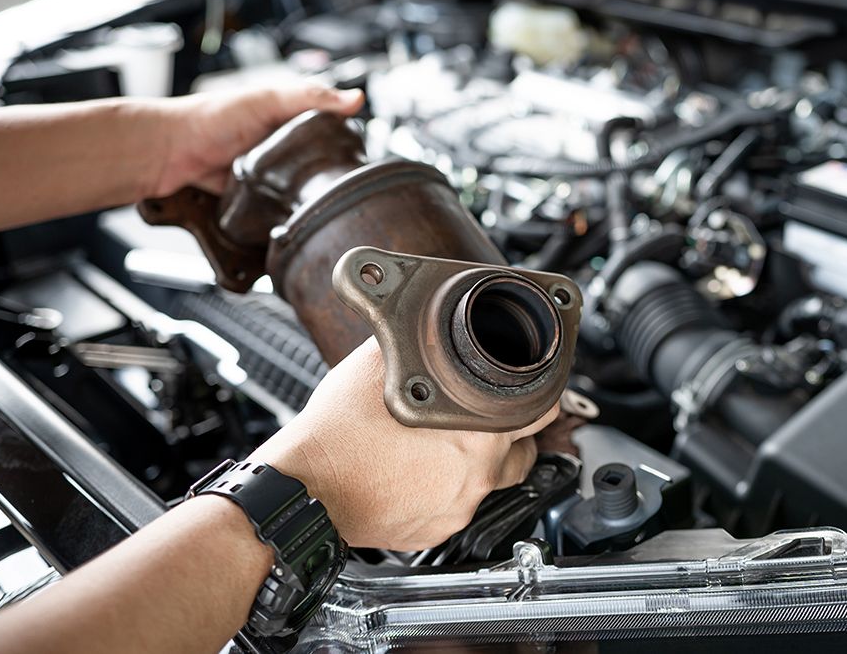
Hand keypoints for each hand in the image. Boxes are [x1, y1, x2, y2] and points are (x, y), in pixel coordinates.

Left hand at [150, 83, 364, 196]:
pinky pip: (274, 207)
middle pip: (315, 163)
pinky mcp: (252, 196)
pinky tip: (290, 215)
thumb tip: (355, 99)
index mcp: (285, 117)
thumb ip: (310, 98)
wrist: (166, 152)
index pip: (328, 128)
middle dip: (326, 175)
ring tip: (318, 205)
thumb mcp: (267, 100)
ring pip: (297, 188)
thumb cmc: (208, 118)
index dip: (346, 140)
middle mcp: (276, 144)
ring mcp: (264, 172)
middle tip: (340, 186)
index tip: (362, 155)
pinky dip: (281, 212)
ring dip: (303, 197)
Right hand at [249, 338, 554, 550]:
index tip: (535, 390)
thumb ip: (411, 339)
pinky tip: (420, 473)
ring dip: (479, 462)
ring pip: (490, 482)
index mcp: (479, 431)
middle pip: (523, 451)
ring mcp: (459, 508)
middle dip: (511, 433)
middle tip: (488, 418)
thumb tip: (414, 315)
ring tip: (445, 445)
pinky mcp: (436, 531)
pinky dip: (447, 490)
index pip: (542, 411)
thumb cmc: (338, 433)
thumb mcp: (377, 364)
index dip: (541, 396)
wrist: (305, 491)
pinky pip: (457, 507)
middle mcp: (479, 475)